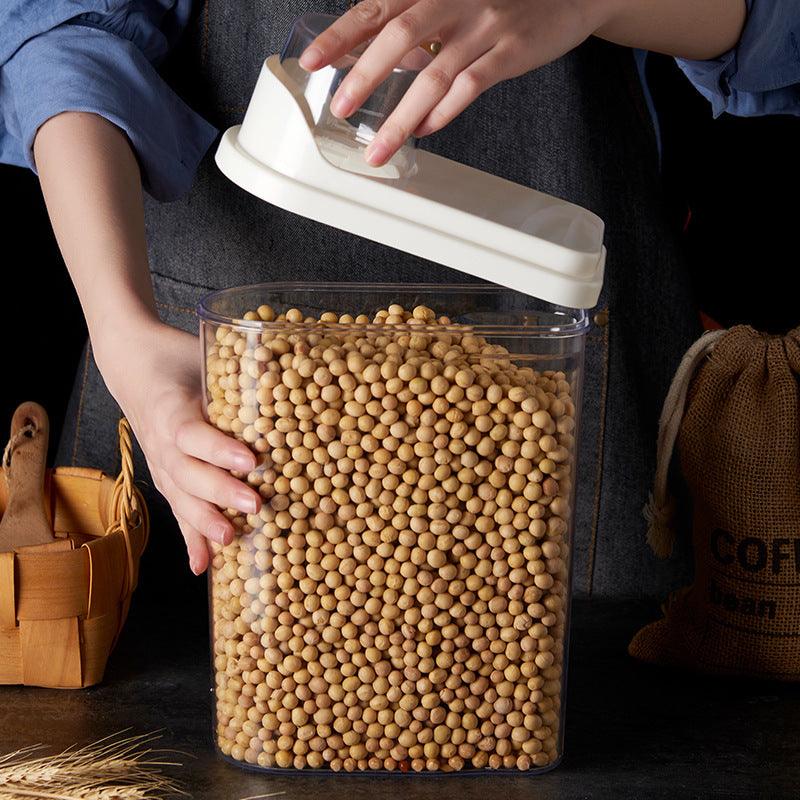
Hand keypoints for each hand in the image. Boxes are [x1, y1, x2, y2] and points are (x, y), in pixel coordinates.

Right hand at [95, 320, 260, 574]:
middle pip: (188, 473)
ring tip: (230, 540)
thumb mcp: (206, 355)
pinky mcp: (167, 477)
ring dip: (205, 522)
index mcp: (173, 408)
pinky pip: (179, 510)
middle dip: (221, 493)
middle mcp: (162, 441)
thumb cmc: (180, 358)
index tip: (251, 460)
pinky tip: (202, 566)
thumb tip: (288, 365)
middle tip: (255, 506)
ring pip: (182, 497)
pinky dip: (190, 538)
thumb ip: (241, 367)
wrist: (135, 364)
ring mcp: (162, 462)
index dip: (219, 449)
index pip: (193, 434)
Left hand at [300, 0, 608, 165]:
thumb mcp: (456, 1)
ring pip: (433, 76)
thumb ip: (419, 27)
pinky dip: (442, 114)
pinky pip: (469, 88)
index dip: (341, 34)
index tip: (311, 60)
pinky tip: (423, 132)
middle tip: (339, 108)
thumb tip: (381, 62)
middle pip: (399, 36)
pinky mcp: (509, 52)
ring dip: (400, 117)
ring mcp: (483, 27)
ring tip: (378, 147)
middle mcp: (455, 1)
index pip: (377, 8)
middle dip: (363, 76)